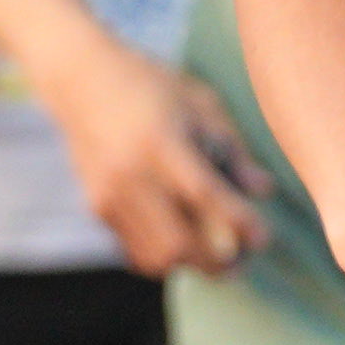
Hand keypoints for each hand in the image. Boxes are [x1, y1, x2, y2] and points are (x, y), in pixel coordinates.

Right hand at [45, 49, 265, 276]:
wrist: (81, 79)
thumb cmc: (152, 85)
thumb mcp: (199, 103)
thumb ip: (232, 148)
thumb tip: (263, 190)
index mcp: (161, 141)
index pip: (204, 194)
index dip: (238, 221)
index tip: (263, 238)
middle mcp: (131, 173)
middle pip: (176, 243)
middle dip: (216, 263)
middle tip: (241, 260)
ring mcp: (109, 194)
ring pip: (155, 257)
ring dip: (191, 265)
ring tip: (216, 258)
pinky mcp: (97, 205)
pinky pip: (135, 250)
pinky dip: (164, 256)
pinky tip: (184, 245)